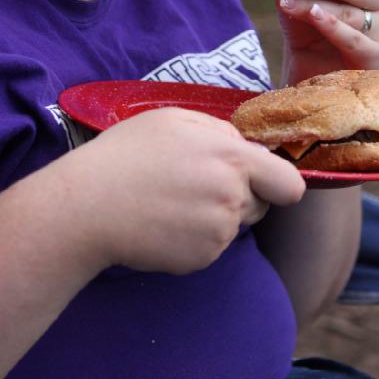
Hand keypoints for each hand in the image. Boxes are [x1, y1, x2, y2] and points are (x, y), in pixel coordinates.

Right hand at [72, 107, 304, 274]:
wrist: (89, 204)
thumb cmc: (127, 153)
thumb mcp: (173, 120)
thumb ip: (218, 130)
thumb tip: (243, 146)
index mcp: (231, 158)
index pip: (289, 184)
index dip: (278, 183)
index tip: (262, 181)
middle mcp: (232, 197)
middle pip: (261, 204)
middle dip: (240, 195)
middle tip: (196, 184)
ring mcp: (217, 232)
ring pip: (233, 224)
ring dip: (214, 215)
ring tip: (172, 201)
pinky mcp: (200, 259)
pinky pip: (211, 246)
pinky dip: (194, 237)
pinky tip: (164, 222)